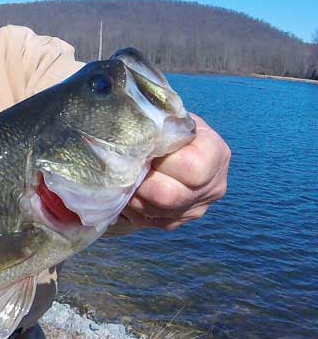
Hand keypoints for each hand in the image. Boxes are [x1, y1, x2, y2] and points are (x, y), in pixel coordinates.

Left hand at [122, 114, 229, 230]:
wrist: (174, 142)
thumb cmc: (168, 125)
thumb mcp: (169, 116)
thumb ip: (159, 125)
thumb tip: (136, 133)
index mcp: (216, 154)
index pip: (190, 167)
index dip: (159, 161)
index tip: (140, 150)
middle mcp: (213, 186)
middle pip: (170, 196)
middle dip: (140, 182)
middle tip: (123, 168)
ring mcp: (196, 208)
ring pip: (155, 212)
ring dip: (132, 196)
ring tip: (121, 178)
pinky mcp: (177, 221)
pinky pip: (149, 221)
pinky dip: (132, 206)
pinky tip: (127, 190)